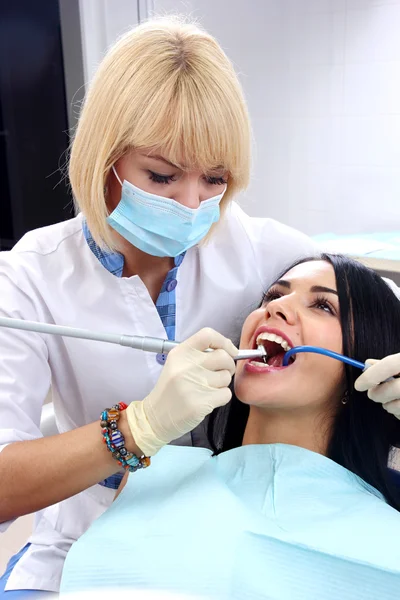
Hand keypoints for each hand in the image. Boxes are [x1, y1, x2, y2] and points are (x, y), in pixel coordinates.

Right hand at [126, 328, 237, 455]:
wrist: (155, 417)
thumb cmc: (171, 390)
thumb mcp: (177, 364)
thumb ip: (198, 355)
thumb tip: (229, 351)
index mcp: (180, 353)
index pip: (208, 335)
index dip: (224, 341)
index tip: (230, 351)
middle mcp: (187, 365)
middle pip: (224, 356)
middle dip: (228, 365)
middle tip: (221, 373)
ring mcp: (194, 384)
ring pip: (227, 377)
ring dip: (222, 384)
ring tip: (206, 389)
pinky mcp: (201, 403)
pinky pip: (226, 394)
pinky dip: (221, 398)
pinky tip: (207, 400)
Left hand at [354, 354, 399, 418]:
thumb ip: (387, 364)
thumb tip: (367, 364)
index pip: (389, 365)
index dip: (371, 376)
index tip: (359, 385)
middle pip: (393, 389)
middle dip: (377, 394)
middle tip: (372, 394)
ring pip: (398, 406)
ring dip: (387, 406)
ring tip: (388, 401)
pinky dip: (397, 413)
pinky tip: (399, 406)